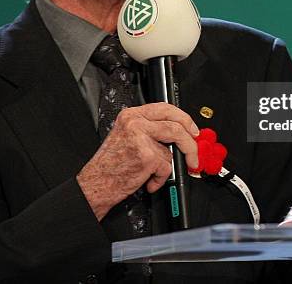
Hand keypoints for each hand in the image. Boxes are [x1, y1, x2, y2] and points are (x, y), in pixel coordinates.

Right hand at [76, 103, 198, 219]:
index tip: (192, 129)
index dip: (184, 118)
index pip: (165, 108)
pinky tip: (148, 180)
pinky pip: (166, 167)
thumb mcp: (126, 135)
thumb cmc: (111, 164)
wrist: (97, 183)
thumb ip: (149, 129)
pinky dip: (160, 178)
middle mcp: (135, 123)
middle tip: (194, 152)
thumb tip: (177, 132)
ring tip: (155, 172)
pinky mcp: (146, 156)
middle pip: (176, 125)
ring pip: (172, 148)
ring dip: (170, 164)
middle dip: (191, 142)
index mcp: (131, 115)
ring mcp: (141, 138)